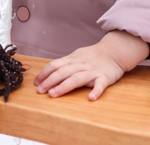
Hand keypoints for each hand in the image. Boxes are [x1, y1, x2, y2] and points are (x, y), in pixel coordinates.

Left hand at [33, 30, 148, 100]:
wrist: (114, 51)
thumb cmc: (93, 56)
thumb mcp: (76, 56)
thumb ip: (65, 64)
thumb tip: (48, 72)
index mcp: (72, 60)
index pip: (55, 65)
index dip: (44, 74)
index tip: (35, 83)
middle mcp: (80, 65)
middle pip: (63, 72)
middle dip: (50, 81)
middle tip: (40, 91)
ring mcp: (92, 71)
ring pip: (77, 78)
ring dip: (64, 86)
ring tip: (54, 94)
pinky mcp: (104, 77)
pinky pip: (100, 85)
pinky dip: (96, 91)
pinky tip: (90, 98)